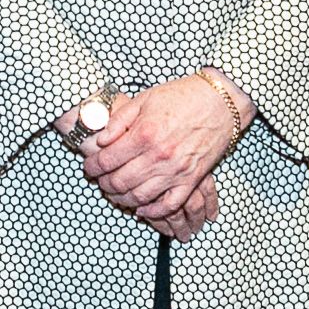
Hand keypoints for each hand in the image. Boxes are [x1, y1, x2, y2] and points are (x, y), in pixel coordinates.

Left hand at [81, 73, 245, 229]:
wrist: (220, 101)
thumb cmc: (182, 96)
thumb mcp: (145, 98)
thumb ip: (120, 120)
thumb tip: (101, 140)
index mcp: (144, 134)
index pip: (108, 160)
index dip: (93, 167)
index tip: (88, 168)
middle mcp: (158, 156)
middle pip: (120, 182)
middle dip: (104, 184)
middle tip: (99, 181)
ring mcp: (176, 170)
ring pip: (140, 196)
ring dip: (123, 199)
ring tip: (115, 194)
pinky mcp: (192, 179)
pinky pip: (170, 204)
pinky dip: (153, 211)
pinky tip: (142, 209)